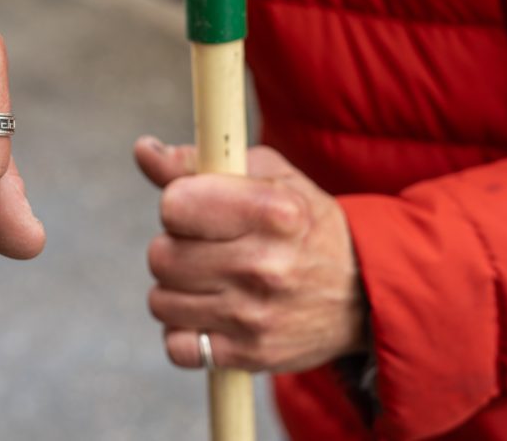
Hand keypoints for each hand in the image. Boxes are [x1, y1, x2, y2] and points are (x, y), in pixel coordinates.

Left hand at [134, 137, 366, 371]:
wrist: (363, 291)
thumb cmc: (303, 221)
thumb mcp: (269, 176)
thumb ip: (199, 162)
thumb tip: (144, 151)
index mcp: (273, 212)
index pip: (175, 205)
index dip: (177, 203)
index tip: (197, 206)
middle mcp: (264, 266)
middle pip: (161, 255)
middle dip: (174, 246)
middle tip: (205, 245)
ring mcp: (255, 317)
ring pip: (160, 300)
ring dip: (176, 288)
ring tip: (210, 277)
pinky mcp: (249, 355)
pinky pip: (176, 345)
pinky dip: (184, 330)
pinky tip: (210, 312)